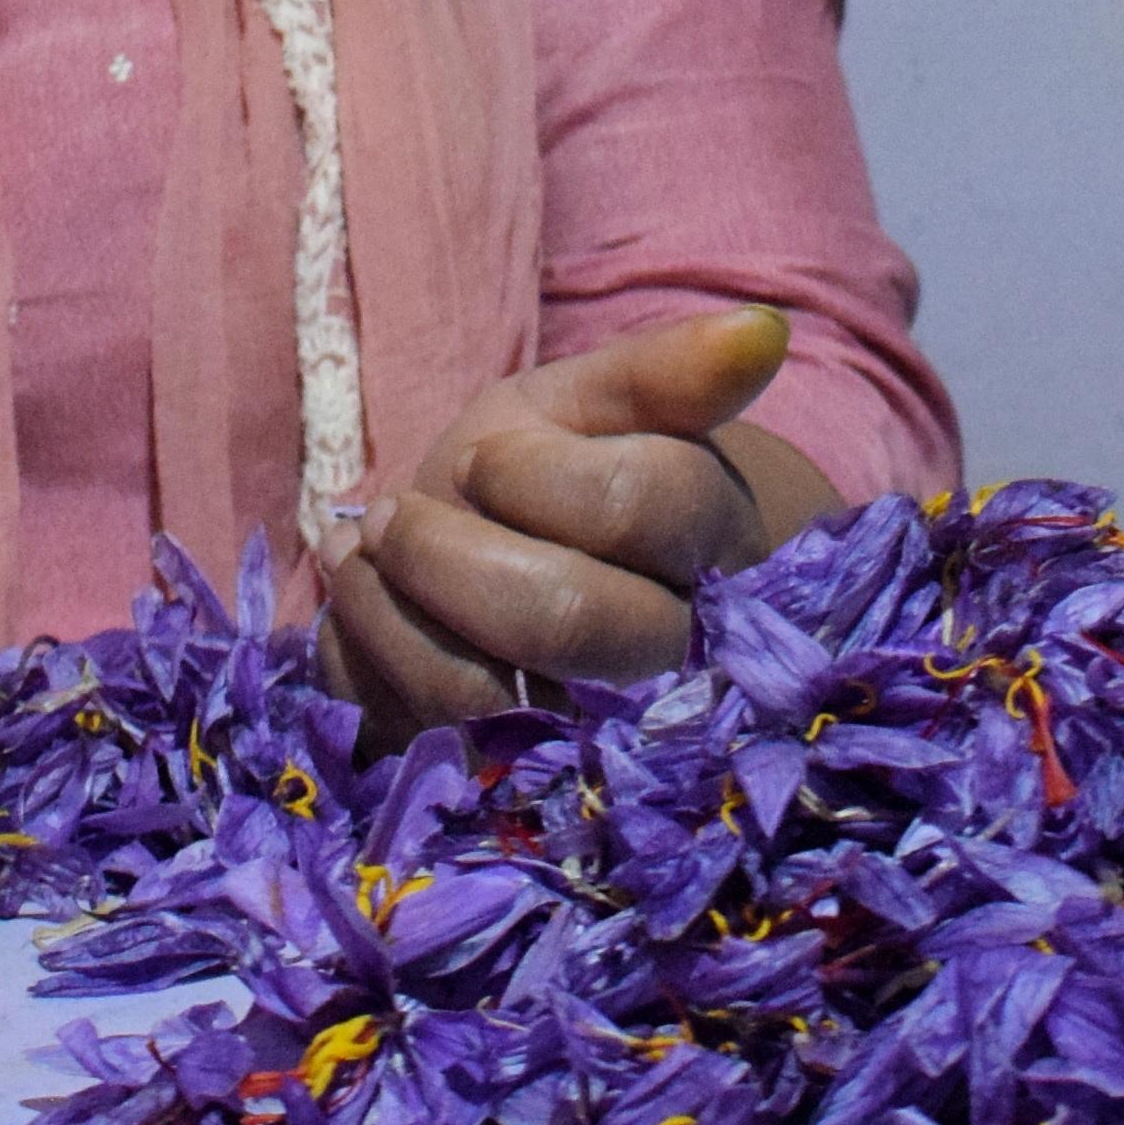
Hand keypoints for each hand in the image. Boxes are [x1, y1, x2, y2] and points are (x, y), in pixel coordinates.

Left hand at [317, 306, 833, 741]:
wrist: (549, 584)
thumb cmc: (569, 477)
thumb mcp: (604, 407)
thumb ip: (669, 372)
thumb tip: (762, 331)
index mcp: (713, 544)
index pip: (639, 505)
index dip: (534, 474)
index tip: (488, 459)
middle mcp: (674, 661)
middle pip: (563, 617)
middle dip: (445, 550)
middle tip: (393, 513)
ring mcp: (595, 743)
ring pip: (482, 697)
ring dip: (389, 607)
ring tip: (361, 551)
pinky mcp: (511, 792)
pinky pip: (418, 744)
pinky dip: (364, 665)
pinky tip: (360, 614)